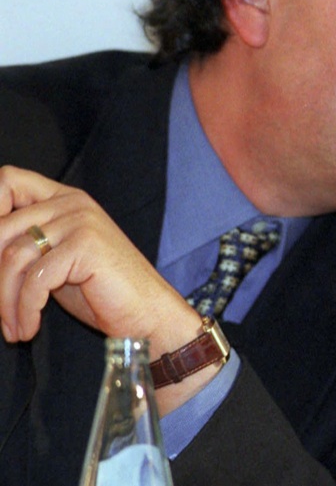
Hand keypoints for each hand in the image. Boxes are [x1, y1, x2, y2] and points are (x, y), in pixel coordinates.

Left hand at [0, 165, 199, 351]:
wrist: (146, 311)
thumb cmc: (101, 289)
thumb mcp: (54, 260)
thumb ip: (23, 247)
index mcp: (64, 199)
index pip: (8, 182)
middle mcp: (72, 203)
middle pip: (1, 229)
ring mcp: (81, 221)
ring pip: (13, 258)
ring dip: (5, 302)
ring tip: (15, 328)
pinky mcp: (86, 246)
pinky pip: (34, 280)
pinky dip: (25, 310)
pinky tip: (29, 328)